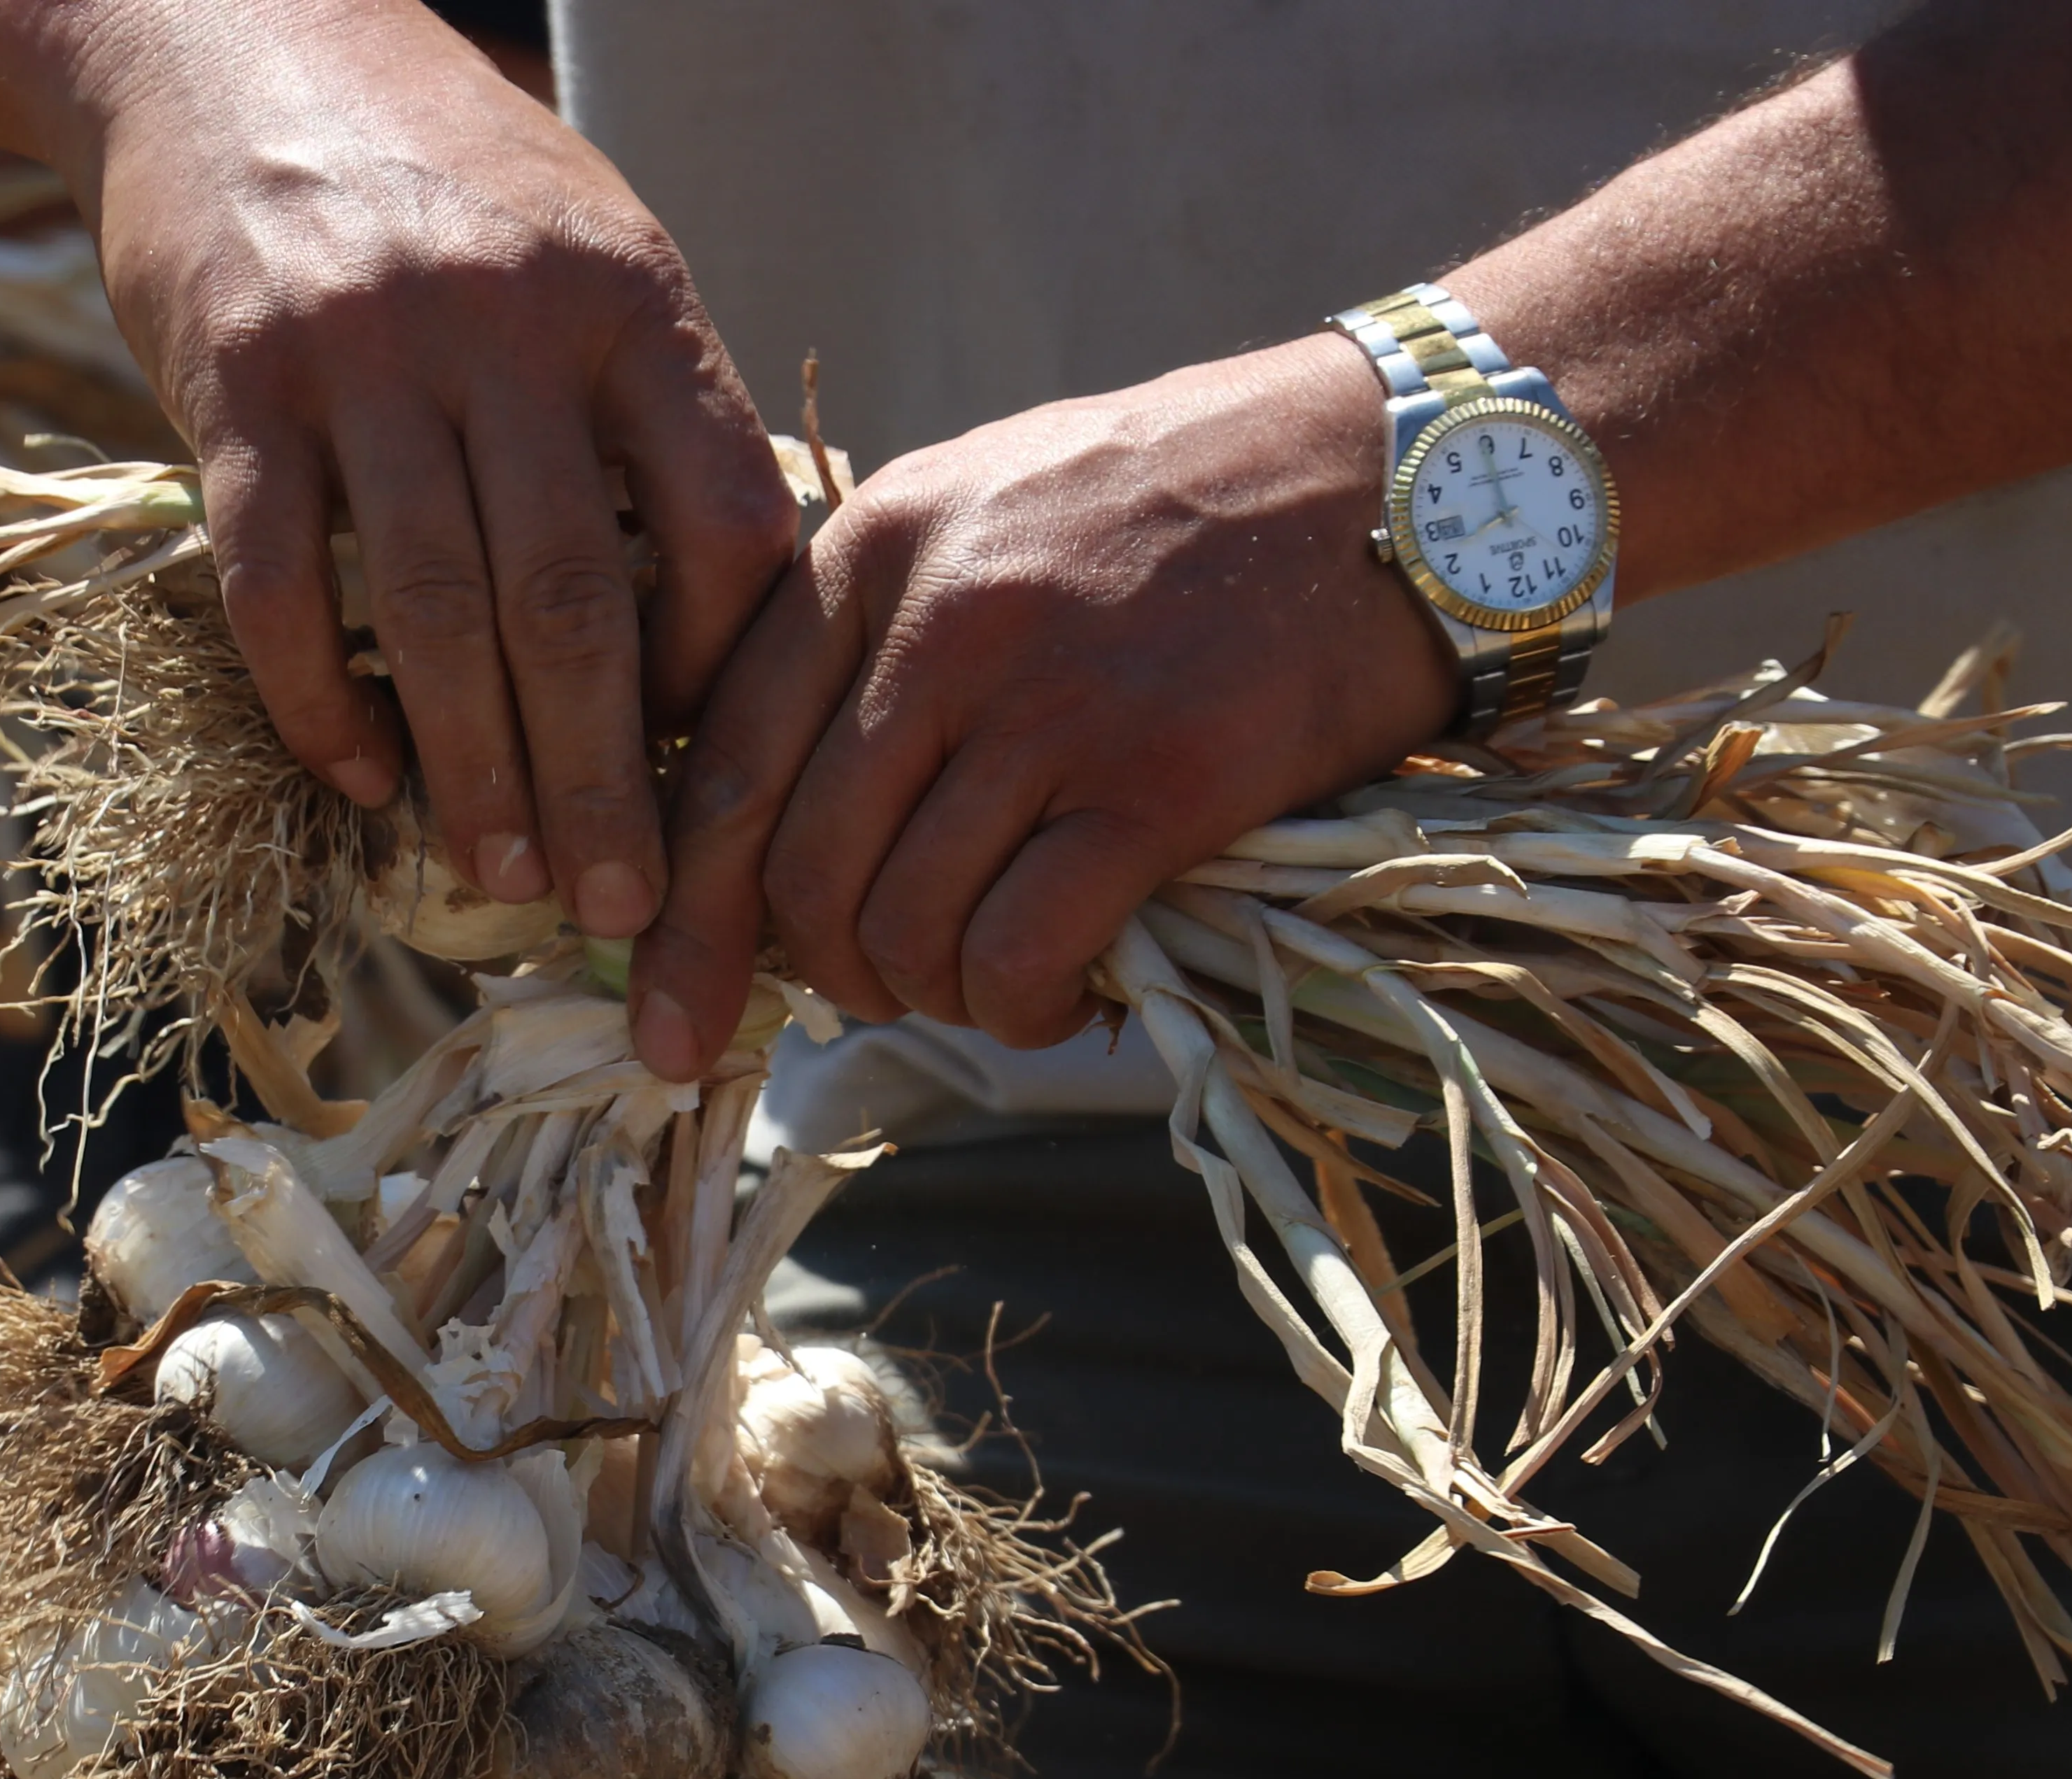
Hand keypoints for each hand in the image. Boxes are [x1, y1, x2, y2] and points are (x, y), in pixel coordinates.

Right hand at [66, 0, 799, 931]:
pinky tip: (363, 779)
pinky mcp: (235, 385)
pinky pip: (280, 583)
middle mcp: (505, 327)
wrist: (229, 28)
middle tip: (623, 912)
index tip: (716, 771)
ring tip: (505, 879)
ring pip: (437, 616)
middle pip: (576, 605)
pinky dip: (323, 701)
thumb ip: (654, 412)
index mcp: (629, 301)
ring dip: (473, 774)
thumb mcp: (593, 250)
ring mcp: (363, 355)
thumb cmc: (446, 176)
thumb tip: (721, 624)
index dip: (726, 672)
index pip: (723, 523)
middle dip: (607, 782)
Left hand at [631, 331, 1458, 1075]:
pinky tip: (1056, 997)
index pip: (717, 762)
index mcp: (872, 551)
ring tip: (984, 983)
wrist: (1402, 475)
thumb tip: (785, 811)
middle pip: (796, 865)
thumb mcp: (989, 504)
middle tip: (871, 996)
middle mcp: (939, 625)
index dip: (682, 913)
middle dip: (815, 972)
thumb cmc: (1191, 507)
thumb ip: (876, 632)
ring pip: (902, 924)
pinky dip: (1017, 1008)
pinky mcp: (1156, 785)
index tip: (669, 1010)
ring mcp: (1048, 706)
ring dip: (926, 994)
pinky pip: (1019, 951)